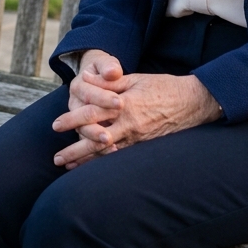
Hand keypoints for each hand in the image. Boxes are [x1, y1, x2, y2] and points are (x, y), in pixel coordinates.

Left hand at [52, 62, 221, 169]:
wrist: (191, 102)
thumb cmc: (162, 86)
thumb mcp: (135, 79)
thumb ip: (110, 83)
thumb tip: (88, 79)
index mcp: (123, 103)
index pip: (91, 113)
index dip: (72, 120)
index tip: (55, 125)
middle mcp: (128, 123)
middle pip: (94, 139)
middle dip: (74, 149)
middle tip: (57, 158)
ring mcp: (137, 137)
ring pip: (106, 153)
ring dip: (86, 161)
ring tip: (69, 168)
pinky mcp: (144, 145)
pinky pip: (121, 157)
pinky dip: (105, 163)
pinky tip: (93, 169)